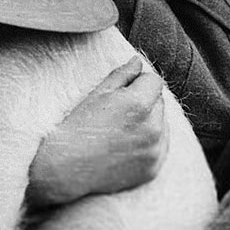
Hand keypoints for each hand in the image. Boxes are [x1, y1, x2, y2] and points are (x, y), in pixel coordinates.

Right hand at [27, 57, 168, 207]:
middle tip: (118, 114)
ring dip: (149, 123)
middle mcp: (153, 127)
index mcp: (139, 104)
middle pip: (160, 102)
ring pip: (163, 125)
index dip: (138, 82)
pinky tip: (126, 146)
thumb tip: (138, 61)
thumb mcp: (98, 93)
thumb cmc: (78, 126)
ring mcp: (155, 150)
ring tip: (121, 131)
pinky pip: (160, 147)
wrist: (66, 168)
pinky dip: (149, 144)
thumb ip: (122, 74)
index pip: (154, 81)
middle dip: (145, 102)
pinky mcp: (153, 168)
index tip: (121, 93)